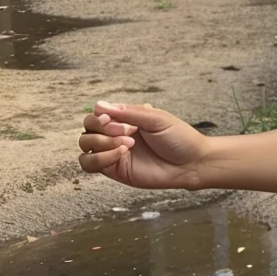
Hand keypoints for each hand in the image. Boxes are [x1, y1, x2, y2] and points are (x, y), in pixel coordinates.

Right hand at [78, 101, 206, 189]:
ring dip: (101, 143)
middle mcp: (116, 136)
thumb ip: (128, 112)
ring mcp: (114, 153)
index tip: (109, 118)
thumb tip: (99, 105)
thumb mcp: (156, 118)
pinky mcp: (115, 170)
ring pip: (85, 147)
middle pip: (87, 129)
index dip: (98, 116)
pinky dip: (100, 158)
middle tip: (126, 132)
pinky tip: (122, 154)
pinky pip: (90, 164)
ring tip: (128, 144)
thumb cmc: (178, 138)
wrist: (191, 162)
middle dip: (102, 129)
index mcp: (126, 120)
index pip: (96, 115)